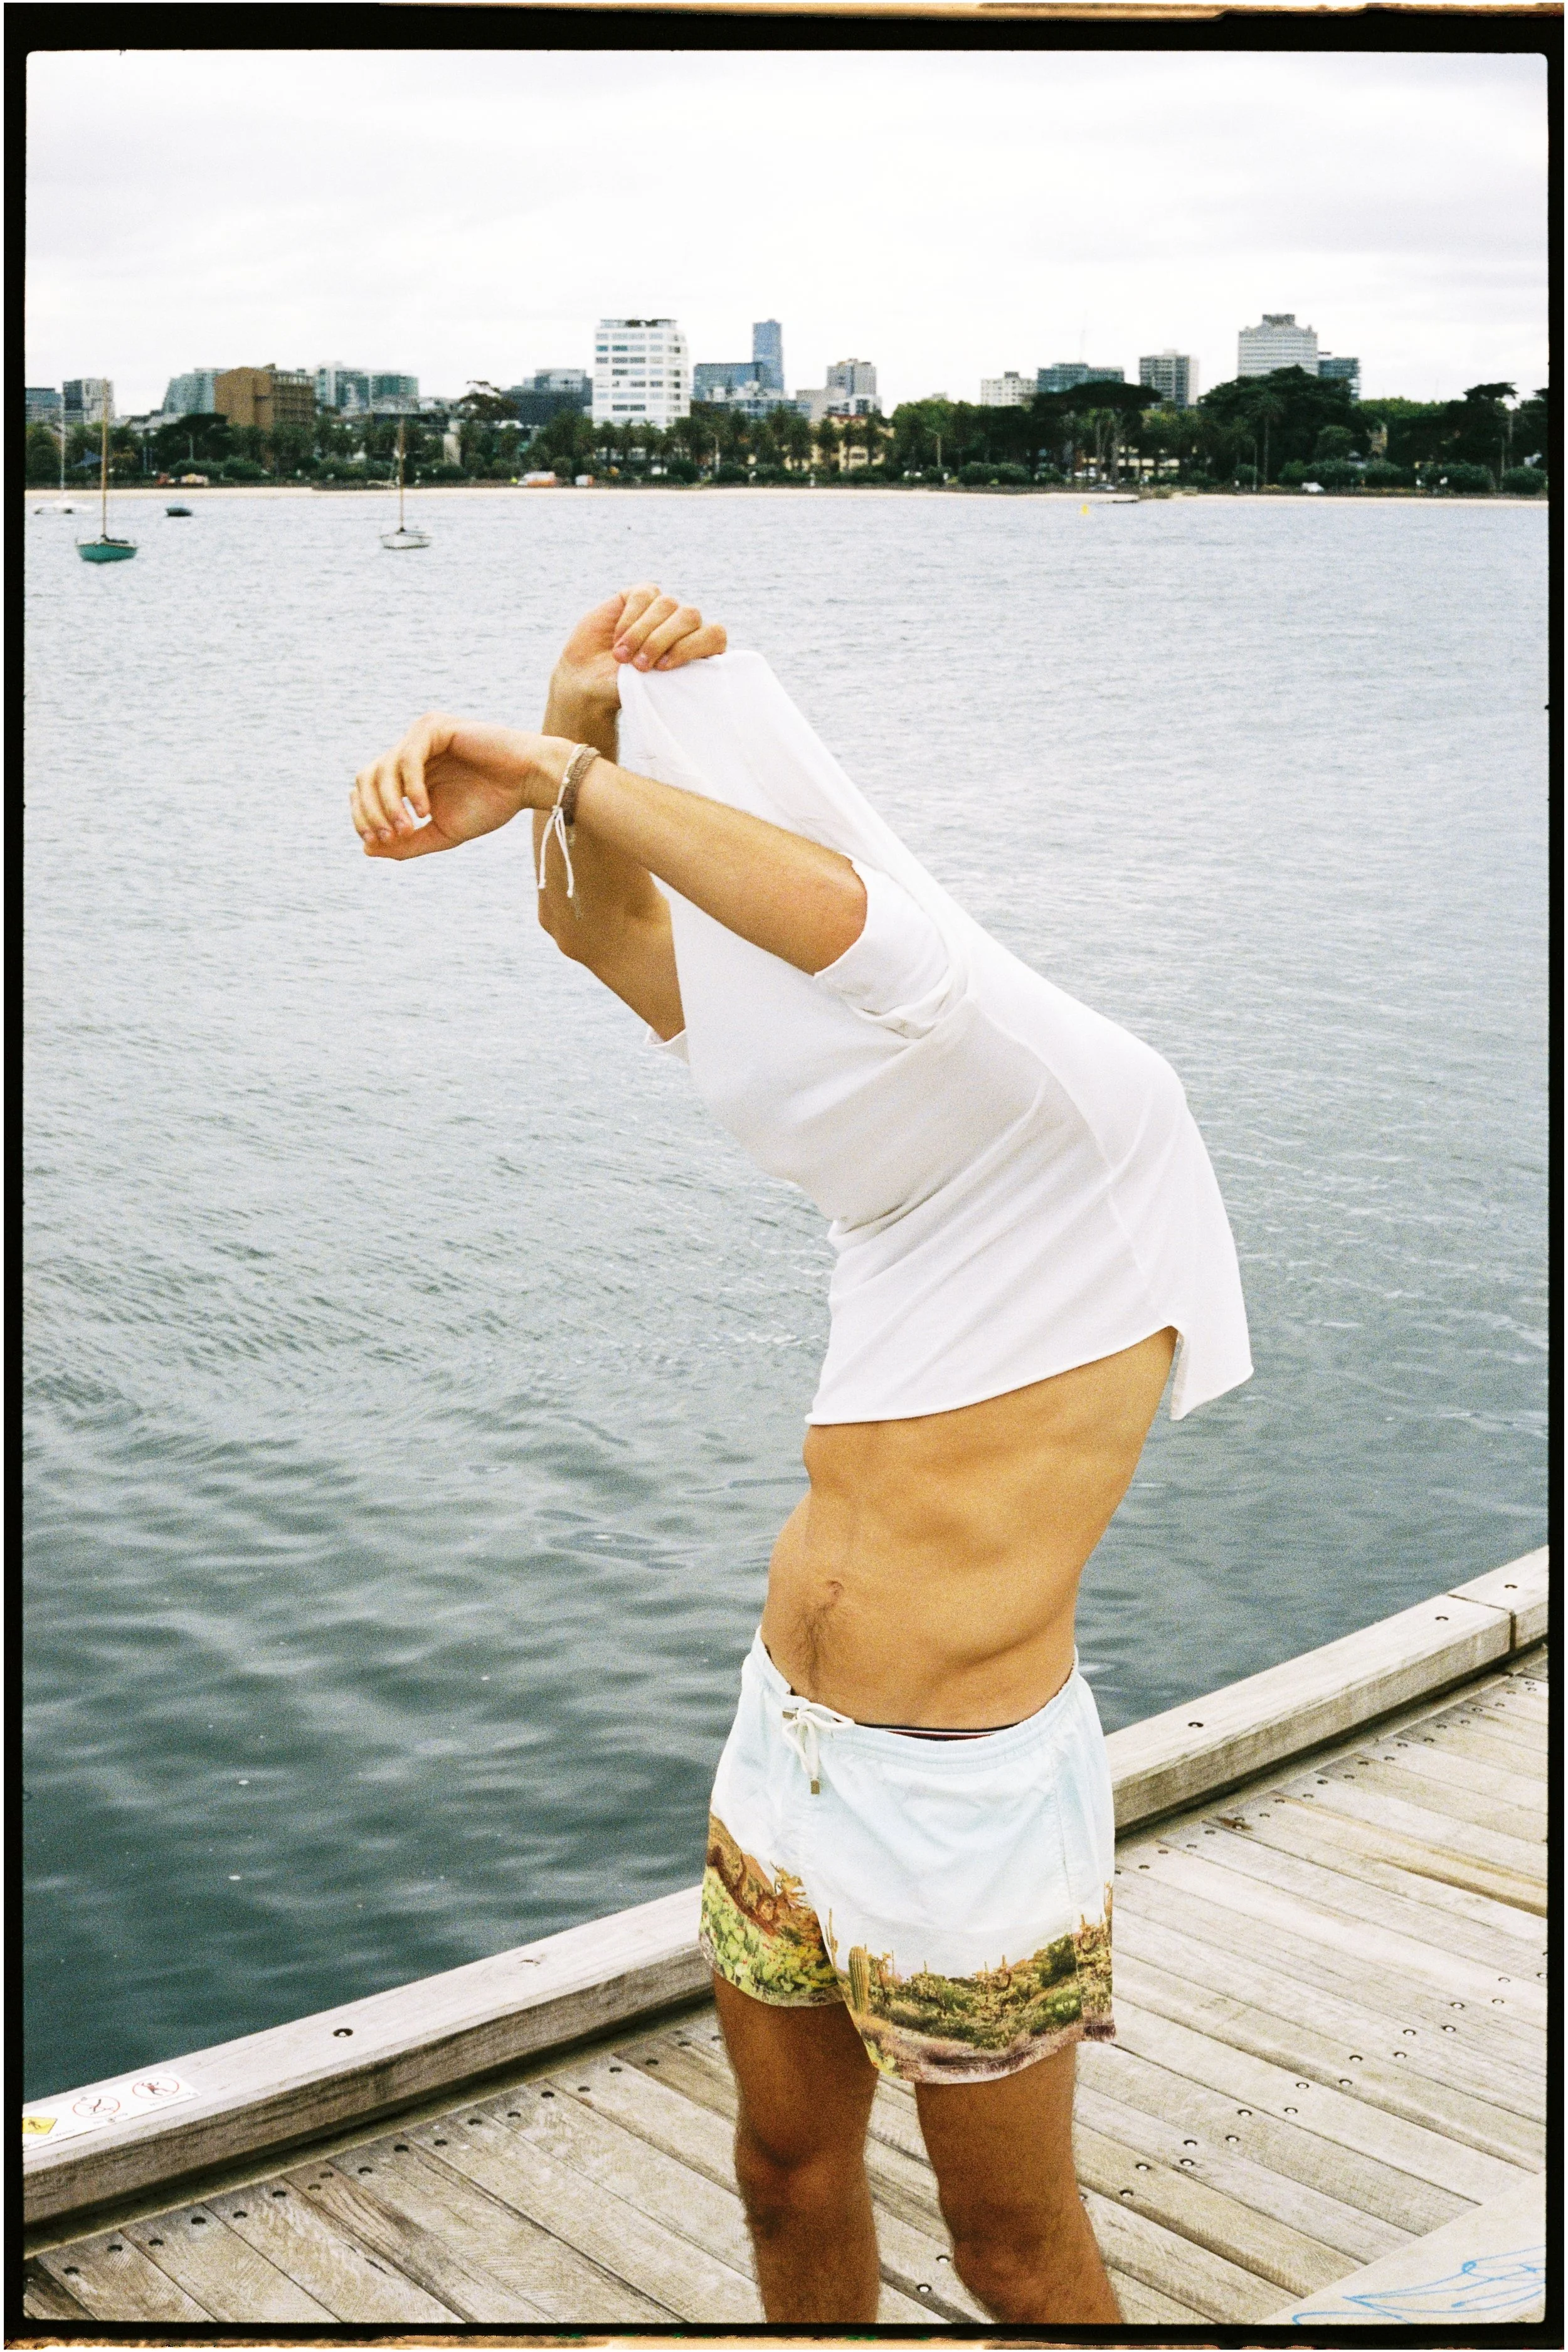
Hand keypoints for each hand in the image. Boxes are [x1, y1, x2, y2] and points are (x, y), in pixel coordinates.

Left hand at [350, 715, 563, 860]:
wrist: (528, 782)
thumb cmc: (492, 803)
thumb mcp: (443, 833)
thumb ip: (408, 842)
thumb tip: (367, 849)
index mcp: (408, 773)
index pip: (366, 790)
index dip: (362, 816)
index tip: (375, 842)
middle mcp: (409, 750)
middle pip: (365, 778)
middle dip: (370, 811)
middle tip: (390, 837)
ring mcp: (420, 736)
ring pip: (382, 769)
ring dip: (390, 804)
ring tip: (408, 828)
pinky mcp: (434, 727)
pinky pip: (407, 759)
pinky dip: (411, 788)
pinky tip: (424, 809)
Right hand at [551, 583, 725, 719]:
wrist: (588, 679)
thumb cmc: (624, 690)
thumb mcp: (650, 691)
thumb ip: (672, 678)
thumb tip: (691, 668)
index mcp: (698, 651)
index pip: (714, 635)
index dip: (691, 647)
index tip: (664, 668)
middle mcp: (684, 626)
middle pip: (690, 616)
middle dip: (662, 641)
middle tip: (639, 666)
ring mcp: (663, 608)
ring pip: (667, 604)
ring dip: (642, 633)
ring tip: (622, 657)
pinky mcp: (640, 595)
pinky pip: (645, 595)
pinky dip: (630, 618)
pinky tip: (618, 639)